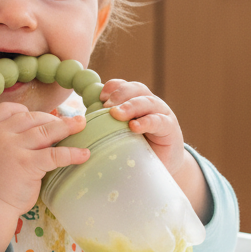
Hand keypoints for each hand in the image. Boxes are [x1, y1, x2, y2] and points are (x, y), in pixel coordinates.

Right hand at [0, 102, 88, 251]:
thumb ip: (3, 143)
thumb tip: (32, 136)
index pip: (6, 110)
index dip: (24, 110)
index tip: (38, 117)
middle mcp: (0, 135)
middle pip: (31, 118)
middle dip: (51, 119)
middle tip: (68, 123)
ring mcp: (14, 148)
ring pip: (45, 131)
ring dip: (66, 126)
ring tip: (81, 124)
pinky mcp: (27, 164)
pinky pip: (54, 154)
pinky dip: (72, 153)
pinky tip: (84, 154)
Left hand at [101, 80, 211, 222]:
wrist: (163, 165)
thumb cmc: (136, 148)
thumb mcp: (120, 134)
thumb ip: (106, 124)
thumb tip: (80, 123)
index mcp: (135, 100)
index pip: (124, 86)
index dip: (113, 87)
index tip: (99, 96)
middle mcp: (149, 103)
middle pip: (136, 89)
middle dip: (120, 95)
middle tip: (105, 105)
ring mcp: (161, 113)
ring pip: (147, 101)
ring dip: (131, 106)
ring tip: (117, 114)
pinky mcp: (170, 128)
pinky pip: (159, 121)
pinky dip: (146, 122)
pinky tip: (135, 126)